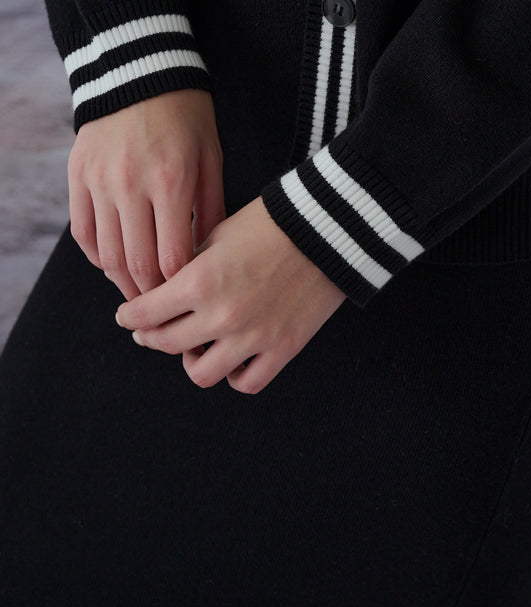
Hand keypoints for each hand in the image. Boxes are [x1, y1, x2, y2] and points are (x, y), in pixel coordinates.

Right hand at [67, 89, 225, 300]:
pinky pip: (84, 232)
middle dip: (151, 297)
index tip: (188, 300)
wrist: (140, 71)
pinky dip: (98, 256)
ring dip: (123, 284)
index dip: (179, 288)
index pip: (172, 258)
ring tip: (140, 297)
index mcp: (172, 181)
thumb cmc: (187, 116)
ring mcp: (100, 182)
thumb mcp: (211, 158)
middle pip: (136, 264)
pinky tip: (114, 265)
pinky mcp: (78, 176)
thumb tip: (209, 260)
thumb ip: (212, 210)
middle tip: (163, 313)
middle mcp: (131, 185)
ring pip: (106, 255)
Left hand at [115, 196, 346, 393]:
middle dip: (151, 335)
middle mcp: (221, 315)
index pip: (144, 313)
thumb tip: (162, 287)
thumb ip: (187, 266)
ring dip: (190, 360)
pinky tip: (231, 360)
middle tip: (151, 330)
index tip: (128, 315)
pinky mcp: (283, 348)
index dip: (129, 315)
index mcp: (199, 281)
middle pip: (165, 343)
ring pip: (200, 373)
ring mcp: (253, 337)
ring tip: (194, 347)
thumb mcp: (217, 234)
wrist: (327, 228)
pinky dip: (234, 375)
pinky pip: (247, 383)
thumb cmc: (271, 223)